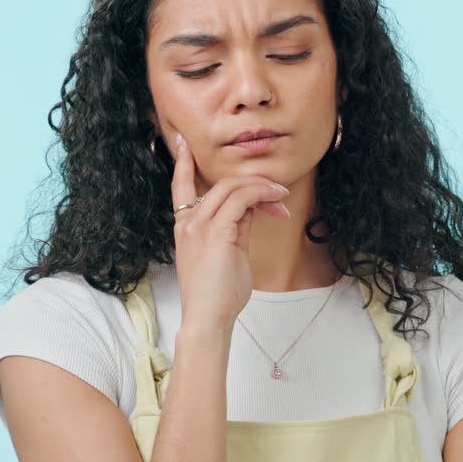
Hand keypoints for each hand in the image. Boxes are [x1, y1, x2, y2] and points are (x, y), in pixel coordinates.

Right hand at [169, 133, 291, 331]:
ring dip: (262, 188)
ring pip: (232, 187)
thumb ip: (236, 226)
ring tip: (281, 198)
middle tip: (278, 195)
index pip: (180, 186)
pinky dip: (262, 195)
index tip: (183, 142)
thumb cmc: (216, 295)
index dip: (183, 163)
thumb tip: (252, 207)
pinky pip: (242, 199)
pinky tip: (277, 202)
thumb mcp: (227, 253)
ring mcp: (199, 225)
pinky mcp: (215, 231)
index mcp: (185, 227)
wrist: (207, 319)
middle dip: (253, 184)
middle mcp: (188, 222)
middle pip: (221, 184)